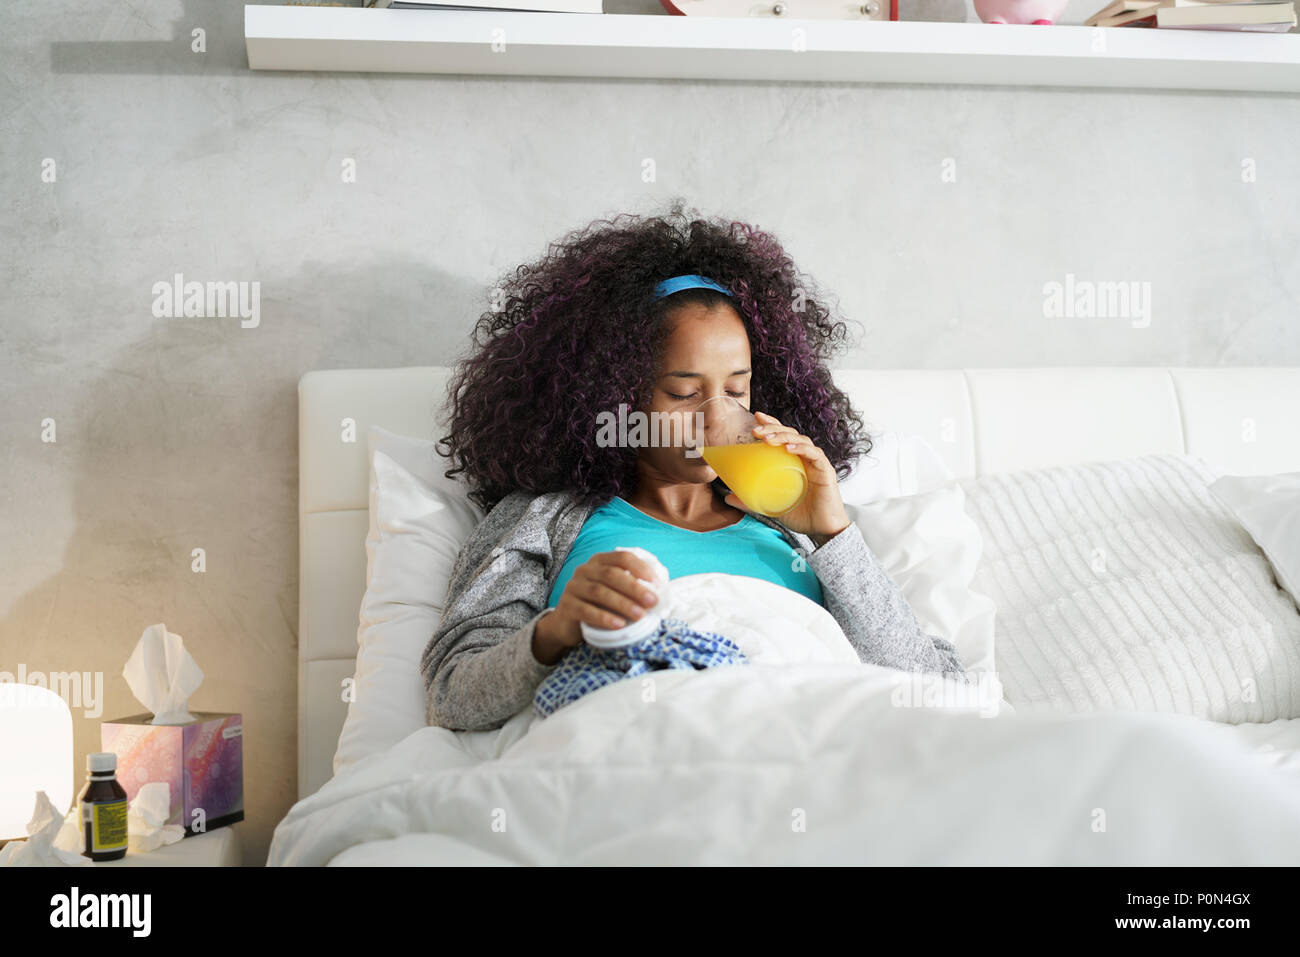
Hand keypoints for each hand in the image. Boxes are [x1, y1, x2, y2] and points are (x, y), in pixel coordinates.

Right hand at [532, 550, 661, 662]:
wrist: (568, 625)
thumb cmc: (599, 606)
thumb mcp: (615, 593)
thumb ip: (631, 588)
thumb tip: (660, 593)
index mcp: (599, 562)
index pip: (622, 558)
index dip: (641, 568)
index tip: (657, 583)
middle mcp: (584, 570)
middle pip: (611, 574)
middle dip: (634, 588)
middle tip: (652, 602)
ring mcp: (573, 587)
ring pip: (599, 592)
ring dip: (622, 604)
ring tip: (640, 615)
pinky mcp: (566, 606)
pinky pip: (586, 610)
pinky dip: (604, 617)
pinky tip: (619, 625)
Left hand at [723, 411, 850, 546]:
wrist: (823, 530)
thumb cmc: (801, 515)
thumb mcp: (771, 506)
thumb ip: (751, 501)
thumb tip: (728, 497)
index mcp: (793, 461)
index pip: (783, 436)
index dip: (771, 424)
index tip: (755, 417)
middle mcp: (805, 458)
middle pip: (790, 434)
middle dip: (773, 428)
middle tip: (755, 430)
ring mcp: (816, 463)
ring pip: (801, 440)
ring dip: (784, 436)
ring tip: (768, 439)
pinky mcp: (825, 470)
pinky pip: (814, 454)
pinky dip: (802, 449)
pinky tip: (789, 448)